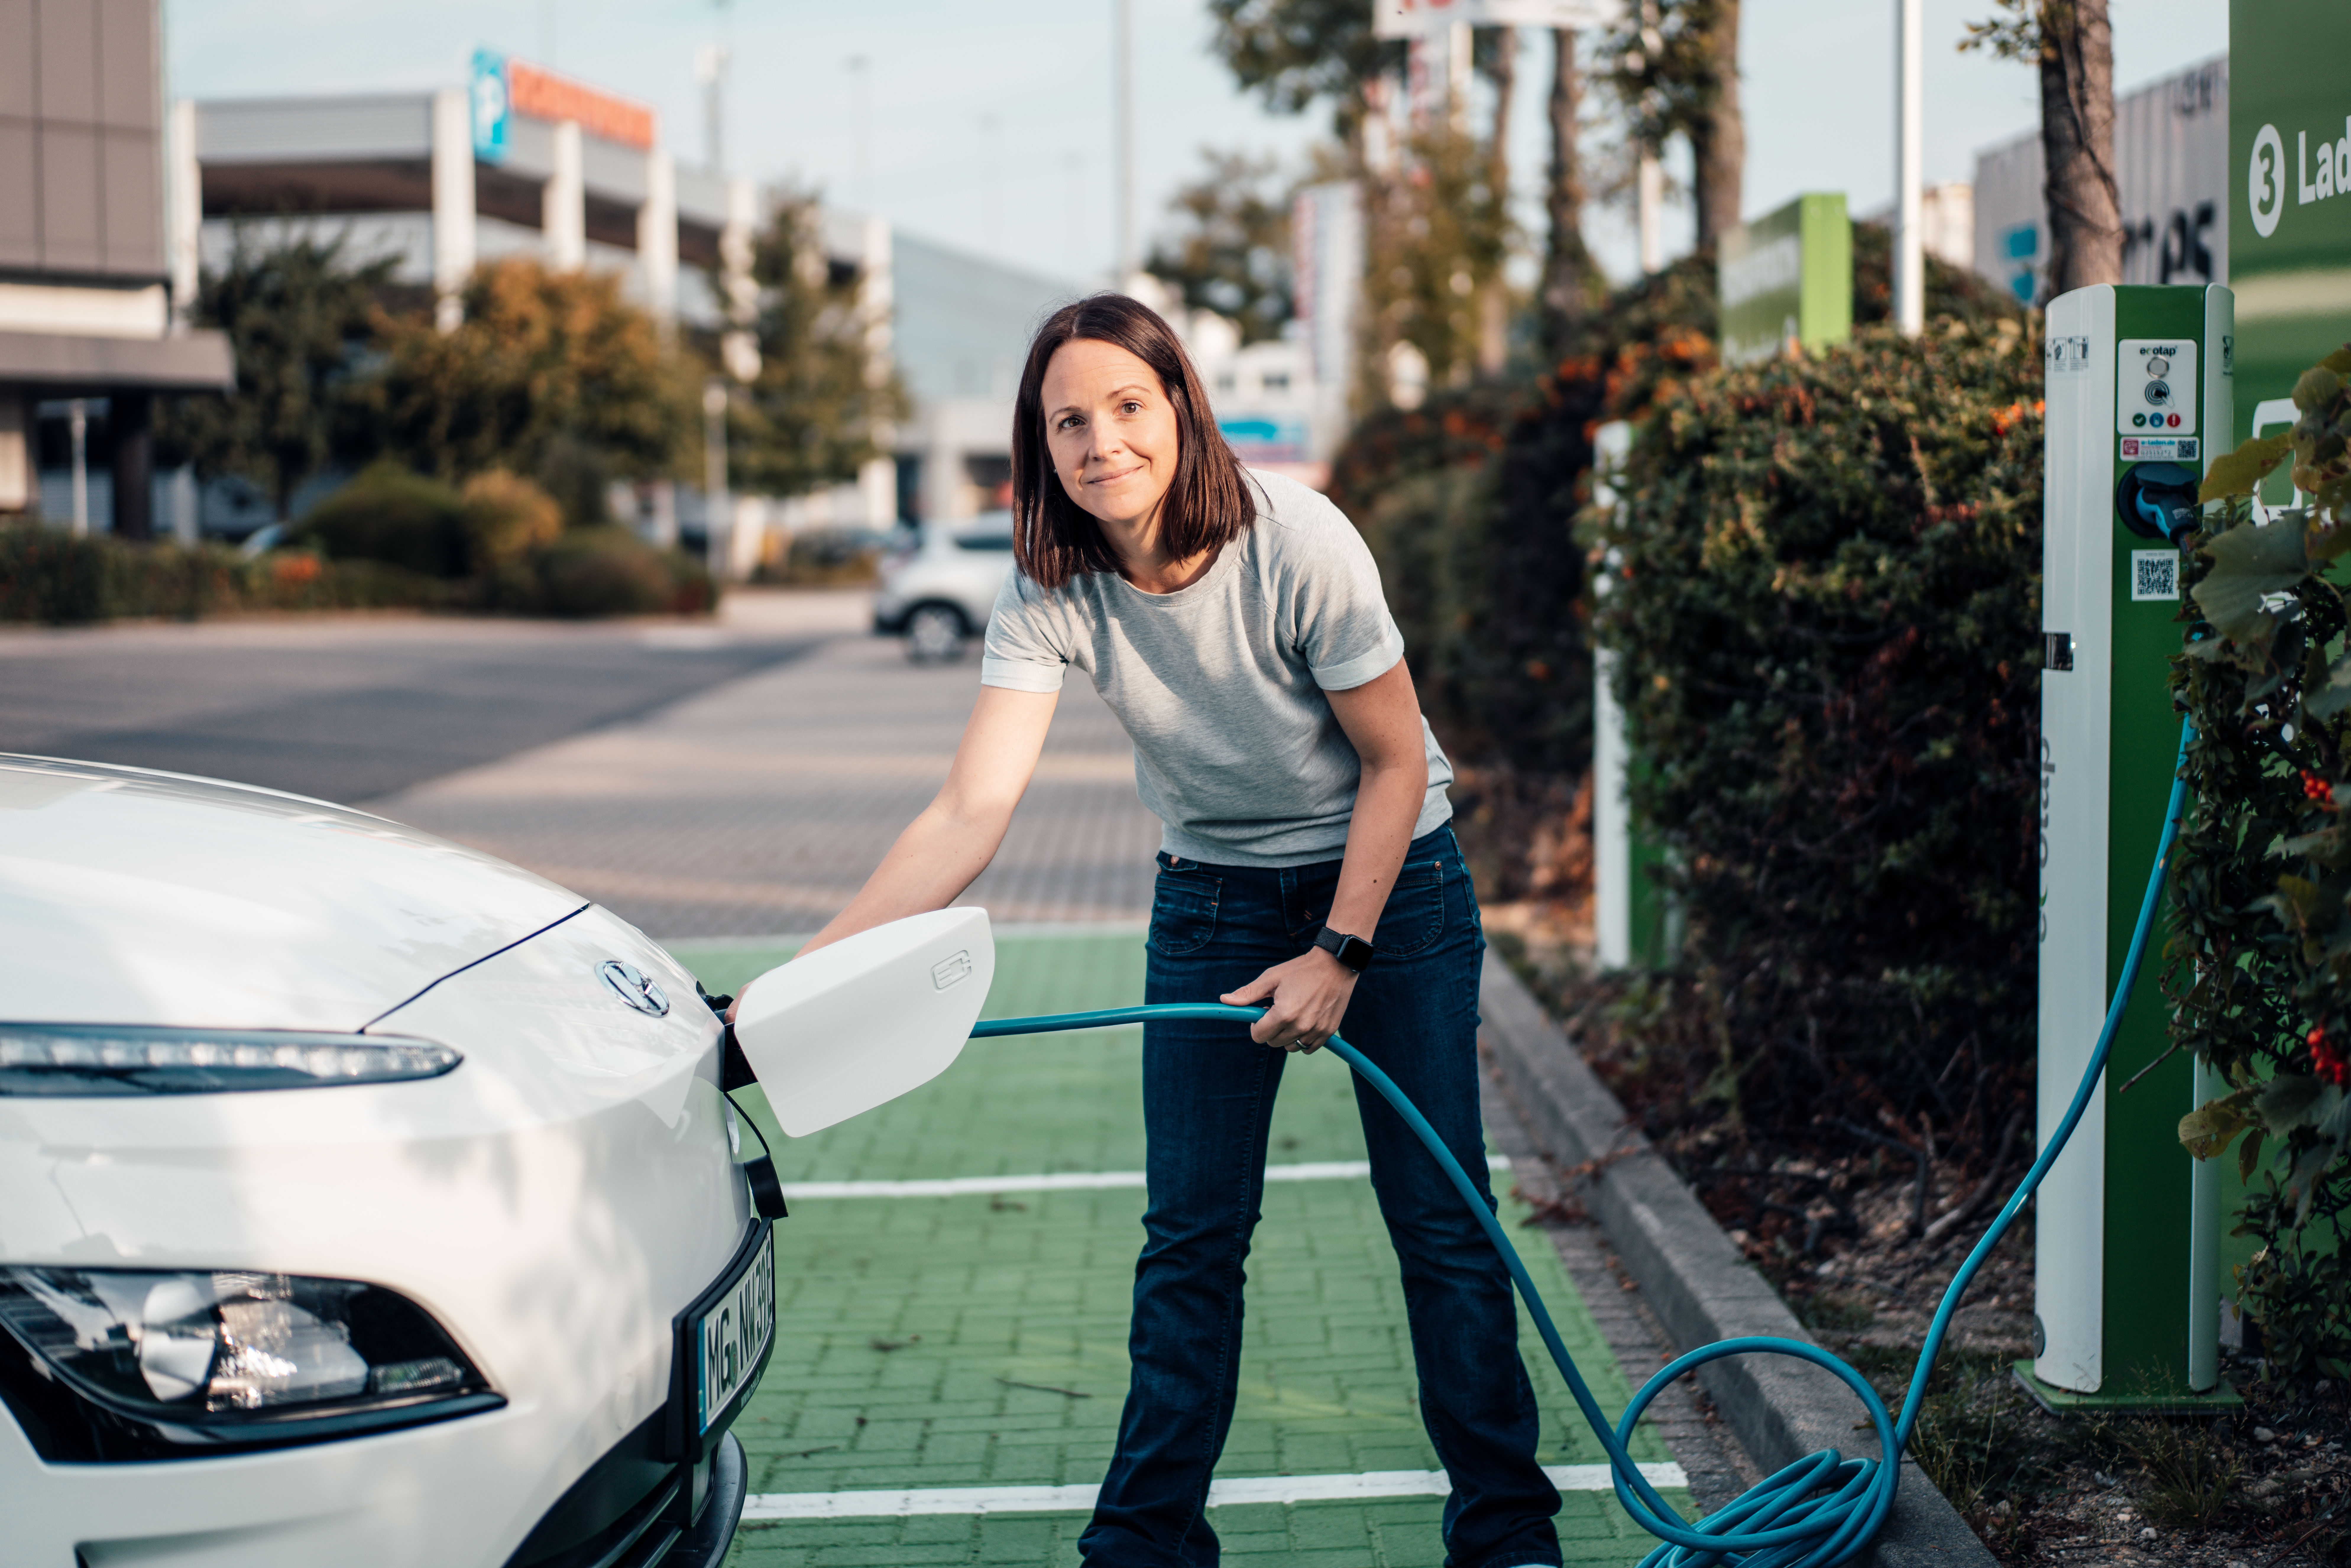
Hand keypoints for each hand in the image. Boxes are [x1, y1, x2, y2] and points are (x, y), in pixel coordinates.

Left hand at [1220, 948, 1358, 1052]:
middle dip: (1271, 1029)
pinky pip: (1308, 1048)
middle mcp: (1300, 1026)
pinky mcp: (1328, 1032)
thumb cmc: (1301, 970)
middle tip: (1279, 1010)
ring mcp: (1316, 1031)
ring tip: (1293, 1014)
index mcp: (1283, 1013)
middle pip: (1273, 1042)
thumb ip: (1248, 993)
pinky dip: (1303, 1039)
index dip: (1256, 1025)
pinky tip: (1305, 1022)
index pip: (1259, 1036)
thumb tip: (1225, 1000)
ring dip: (1287, 1035)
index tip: (1263, 1013)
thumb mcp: (1272, 977)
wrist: (1335, 965)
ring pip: (1291, 1047)